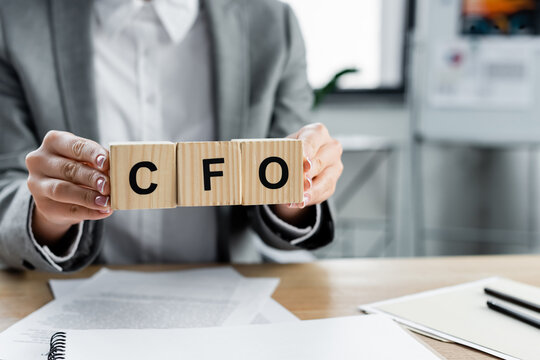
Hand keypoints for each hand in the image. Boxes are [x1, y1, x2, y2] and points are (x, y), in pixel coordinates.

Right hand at [25, 131, 111, 246]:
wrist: (55, 194)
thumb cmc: (76, 169)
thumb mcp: (84, 160)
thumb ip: (98, 163)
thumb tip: (117, 171)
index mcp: (54, 142)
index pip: (75, 146)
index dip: (92, 154)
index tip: (106, 162)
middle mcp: (40, 160)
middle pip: (69, 169)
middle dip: (92, 178)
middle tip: (108, 186)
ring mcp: (37, 184)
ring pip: (63, 190)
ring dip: (88, 197)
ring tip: (106, 202)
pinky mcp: (43, 206)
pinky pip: (68, 210)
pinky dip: (89, 211)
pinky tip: (104, 211)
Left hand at [272, 123, 342, 224]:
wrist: (300, 161)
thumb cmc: (290, 151)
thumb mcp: (283, 147)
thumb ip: (276, 154)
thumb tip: (257, 163)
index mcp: (317, 132)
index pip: (311, 141)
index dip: (305, 152)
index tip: (301, 162)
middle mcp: (330, 148)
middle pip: (319, 162)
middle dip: (306, 175)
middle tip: (297, 183)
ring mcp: (335, 166)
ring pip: (325, 181)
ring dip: (309, 191)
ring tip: (297, 199)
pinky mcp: (332, 183)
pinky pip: (323, 193)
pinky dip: (310, 199)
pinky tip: (299, 202)